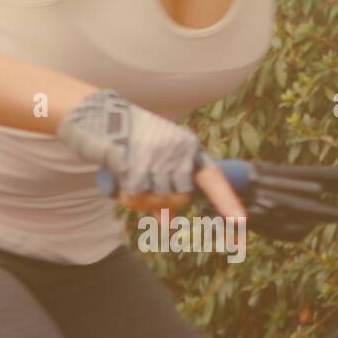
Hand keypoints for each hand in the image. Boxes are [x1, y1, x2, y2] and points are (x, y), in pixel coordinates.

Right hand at [57, 89, 243, 217]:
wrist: (96, 113)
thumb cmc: (129, 138)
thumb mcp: (154, 159)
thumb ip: (165, 188)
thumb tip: (168, 224)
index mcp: (188, 147)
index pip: (212, 178)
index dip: (227, 202)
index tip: (241, 223)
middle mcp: (176, 150)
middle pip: (179, 200)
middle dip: (161, 203)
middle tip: (142, 186)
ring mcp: (156, 156)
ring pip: (155, 201)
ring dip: (139, 199)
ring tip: (126, 175)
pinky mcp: (133, 162)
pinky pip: (133, 197)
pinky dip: (123, 194)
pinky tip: (117, 176)